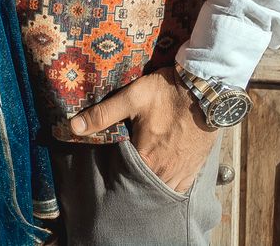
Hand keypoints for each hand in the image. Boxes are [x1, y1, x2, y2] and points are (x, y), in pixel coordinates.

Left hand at [69, 68, 218, 193]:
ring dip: (150, 186)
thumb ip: (103, 114)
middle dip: (131, 182)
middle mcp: (164, 171)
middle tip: (123, 172)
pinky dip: (168, 186)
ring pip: (161, 190)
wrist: (205, 89)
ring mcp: (181, 173)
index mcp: (146, 157)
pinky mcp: (194, 169)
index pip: (123, 177)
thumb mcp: (132, 97)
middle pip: (142, 186)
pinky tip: (161, 177)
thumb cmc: (167, 92)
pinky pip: (179, 189)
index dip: (113, 173)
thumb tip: (74, 126)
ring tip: (140, 175)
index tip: (107, 167)